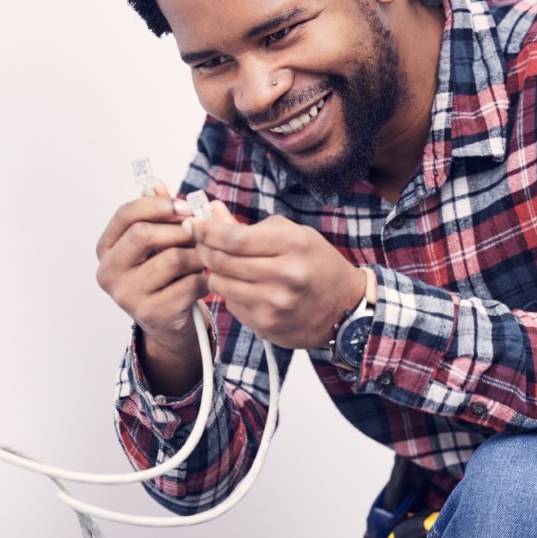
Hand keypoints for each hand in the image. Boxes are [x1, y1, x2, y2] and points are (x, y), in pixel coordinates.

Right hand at [95, 181, 207, 391]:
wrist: (169, 327)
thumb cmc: (163, 277)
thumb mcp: (157, 244)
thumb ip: (156, 213)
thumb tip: (155, 182)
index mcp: (106, 249)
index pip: (126, 214)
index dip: (158, 205)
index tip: (185, 206)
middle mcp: (108, 273)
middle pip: (144, 234)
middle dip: (180, 229)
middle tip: (201, 232)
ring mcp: (127, 296)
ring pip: (173, 259)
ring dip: (197, 256)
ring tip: (202, 260)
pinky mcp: (151, 314)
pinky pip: (189, 284)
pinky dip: (204, 281)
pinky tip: (202, 284)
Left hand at [185, 202, 364, 349]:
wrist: (345, 309)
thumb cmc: (317, 265)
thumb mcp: (292, 235)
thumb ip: (249, 227)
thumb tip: (211, 211)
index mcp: (293, 246)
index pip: (234, 238)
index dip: (206, 230)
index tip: (191, 223)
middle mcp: (284, 276)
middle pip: (221, 261)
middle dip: (203, 248)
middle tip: (198, 242)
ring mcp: (274, 305)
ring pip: (219, 284)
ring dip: (215, 272)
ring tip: (225, 265)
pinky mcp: (267, 326)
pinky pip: (231, 305)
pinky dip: (231, 293)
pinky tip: (246, 288)